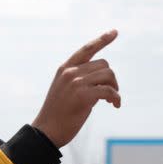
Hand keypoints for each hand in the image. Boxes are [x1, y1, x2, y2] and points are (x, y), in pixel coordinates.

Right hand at [32, 30, 120, 147]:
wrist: (46, 131)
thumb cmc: (58, 114)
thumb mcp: (65, 91)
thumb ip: (80, 81)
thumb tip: (103, 82)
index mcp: (65, 68)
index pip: (86, 49)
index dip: (102, 40)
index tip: (114, 32)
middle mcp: (70, 72)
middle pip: (104, 64)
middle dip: (112, 79)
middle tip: (111, 94)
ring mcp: (76, 82)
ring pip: (108, 75)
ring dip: (115, 88)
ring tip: (112, 100)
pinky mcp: (83, 95)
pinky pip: (109, 90)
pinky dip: (116, 98)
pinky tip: (115, 105)